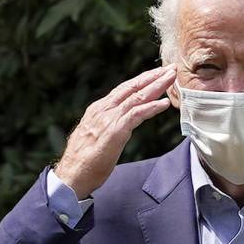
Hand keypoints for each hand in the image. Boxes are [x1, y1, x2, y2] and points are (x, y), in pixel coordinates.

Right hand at [54, 64, 176, 198]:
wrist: (71, 175)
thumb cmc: (83, 162)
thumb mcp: (95, 137)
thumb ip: (106, 127)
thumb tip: (116, 126)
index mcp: (98, 110)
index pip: (123, 89)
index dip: (142, 80)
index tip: (157, 74)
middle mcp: (103, 110)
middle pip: (132, 87)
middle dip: (153, 76)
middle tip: (170, 68)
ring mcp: (109, 119)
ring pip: (136, 96)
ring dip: (157, 85)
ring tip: (172, 78)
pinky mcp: (115, 131)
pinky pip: (136, 114)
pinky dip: (152, 107)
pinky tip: (164, 103)